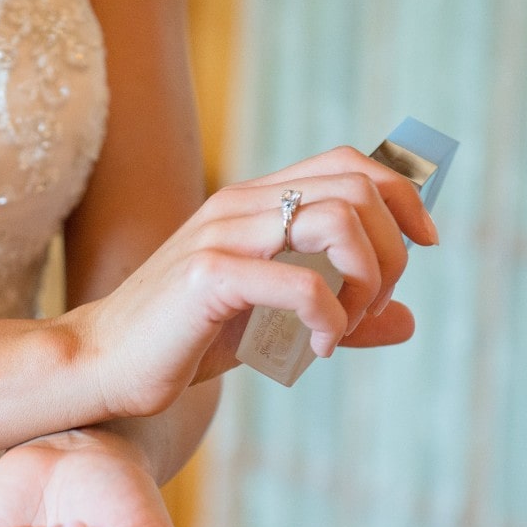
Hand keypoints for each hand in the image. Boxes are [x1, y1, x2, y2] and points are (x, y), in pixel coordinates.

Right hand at [77, 146, 437, 417]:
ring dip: (366, 278)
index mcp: (254, 202)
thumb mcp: (270, 325)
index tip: (425, 244)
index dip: (403, 195)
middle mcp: (240, 204)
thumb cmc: (181, 342)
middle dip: (393, 249)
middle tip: (374, 304)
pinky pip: (299, 282)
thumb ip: (336, 314)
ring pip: (337, 219)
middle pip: (359, 186)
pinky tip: (318, 348)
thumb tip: (409, 323)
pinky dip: (329, 318)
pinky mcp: (207, 277)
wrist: (100, 364)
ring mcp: (222, 235)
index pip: (350, 162)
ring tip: (345, 325)